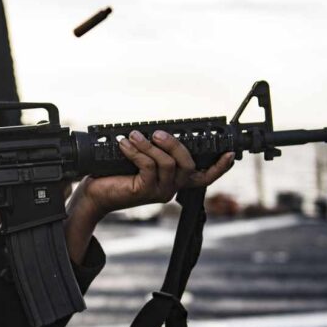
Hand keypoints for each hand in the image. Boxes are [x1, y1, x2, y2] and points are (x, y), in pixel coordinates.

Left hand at [64, 130, 233, 263]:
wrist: (95, 195)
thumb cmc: (116, 175)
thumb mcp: (139, 161)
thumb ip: (155, 150)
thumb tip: (159, 130)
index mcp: (175, 180)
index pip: (204, 176)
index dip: (220, 167)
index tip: (230, 153)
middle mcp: (171, 188)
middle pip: (187, 165)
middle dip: (174, 144)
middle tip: (157, 132)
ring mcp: (159, 192)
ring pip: (167, 164)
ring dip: (150, 146)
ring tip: (133, 135)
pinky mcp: (144, 192)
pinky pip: (148, 167)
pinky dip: (137, 152)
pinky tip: (124, 145)